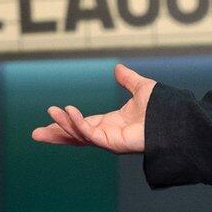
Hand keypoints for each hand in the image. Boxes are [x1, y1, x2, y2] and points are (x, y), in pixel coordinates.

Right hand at [30, 63, 154, 153]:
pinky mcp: (113, 143)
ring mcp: (109, 140)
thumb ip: (128, 80)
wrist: (176, 118)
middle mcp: (108, 134)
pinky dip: (78, 123)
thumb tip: (118, 68)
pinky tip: (69, 112)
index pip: (83, 124)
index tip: (50, 116)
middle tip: (35, 134)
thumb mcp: (141, 88)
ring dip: (63, 125)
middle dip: (56, 135)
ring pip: (79, 135)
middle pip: (76, 136)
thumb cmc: (163, 108)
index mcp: (111, 124)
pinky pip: (90, 134)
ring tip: (51, 113)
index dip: (66, 121)